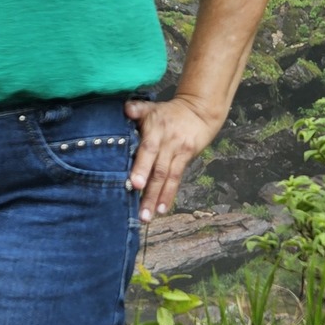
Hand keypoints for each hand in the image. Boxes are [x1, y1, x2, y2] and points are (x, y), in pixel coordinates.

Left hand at [124, 95, 225, 222]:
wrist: (199, 111)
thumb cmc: (168, 112)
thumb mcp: (153, 107)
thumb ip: (137, 109)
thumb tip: (125, 108)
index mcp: (155, 130)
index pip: (148, 150)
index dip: (141, 167)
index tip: (133, 184)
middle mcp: (167, 143)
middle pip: (158, 169)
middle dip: (148, 191)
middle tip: (140, 211)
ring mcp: (178, 152)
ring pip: (166, 178)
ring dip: (157, 199)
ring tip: (147, 217)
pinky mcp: (186, 159)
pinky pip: (176, 179)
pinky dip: (168, 195)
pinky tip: (162, 209)